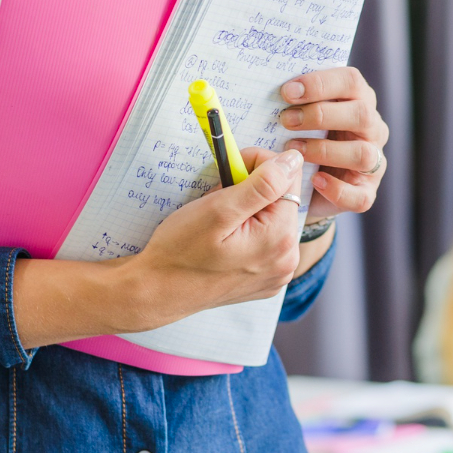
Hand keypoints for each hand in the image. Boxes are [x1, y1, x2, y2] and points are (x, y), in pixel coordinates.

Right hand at [120, 148, 303, 328]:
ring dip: (251, 211)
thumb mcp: (218, 209)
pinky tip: (227, 239)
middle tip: (220, 197)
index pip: (288, 179)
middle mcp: (287, 259)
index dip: (260, 165)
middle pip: (283, 202)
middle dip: (254, 190)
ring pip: (274, 221)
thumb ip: (263, 184)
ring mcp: (278, 273)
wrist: (158, 292)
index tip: (232, 169)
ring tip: (220, 221)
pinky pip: (268, 243)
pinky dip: (250, 232)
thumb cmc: (180, 251)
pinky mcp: (267, 279)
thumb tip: (293, 161)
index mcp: (280, 239)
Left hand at [279, 67, 388, 218]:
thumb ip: (295, 102)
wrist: (303, 186)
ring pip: (363, 154)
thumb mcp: (300, 115)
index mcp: (359, 101)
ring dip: (325, 151)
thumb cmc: (301, 138)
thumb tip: (266, 84)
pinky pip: (359, 194)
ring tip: (293, 150)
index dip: (320, 84)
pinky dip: (336, 189)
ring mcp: (373, 163)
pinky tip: (313, 181)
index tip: (287, 92)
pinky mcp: (366, 192)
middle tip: (286, 120)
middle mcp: (372, 130)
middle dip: (321, 115)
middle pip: (361, 115)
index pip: (351, 81)